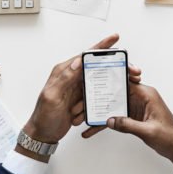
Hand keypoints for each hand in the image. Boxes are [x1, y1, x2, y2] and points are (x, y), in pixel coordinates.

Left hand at [17, 34, 141, 161]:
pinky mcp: (81, 99)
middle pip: (96, 67)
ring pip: (98, 84)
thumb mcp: (52, 96)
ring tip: (101, 98)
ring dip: (102, 92)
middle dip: (111, 69)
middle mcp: (71, 77)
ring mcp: (77, 88)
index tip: (114, 38)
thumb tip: (78, 61)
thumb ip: (64, 77)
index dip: (101, 47)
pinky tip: (94, 110)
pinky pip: (95, 97)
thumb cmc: (43, 116)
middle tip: (129, 71)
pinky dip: (96, 104)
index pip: (85, 55)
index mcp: (64, 71)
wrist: (43, 134)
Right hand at [82, 84, 172, 172]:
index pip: (125, 81)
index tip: (94, 80)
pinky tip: (92, 130)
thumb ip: (128, 125)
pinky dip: (105, 123)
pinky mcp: (132, 116)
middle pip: (115, 93)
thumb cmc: (170, 136)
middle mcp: (140, 97)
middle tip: (81, 103)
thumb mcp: (148, 131)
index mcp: (146, 94)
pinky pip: (115, 117)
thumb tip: (110, 120)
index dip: (109, 80)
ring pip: (112, 105)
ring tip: (81, 118)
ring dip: (98, 112)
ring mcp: (135, 107)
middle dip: (98, 98)